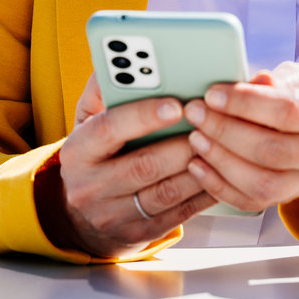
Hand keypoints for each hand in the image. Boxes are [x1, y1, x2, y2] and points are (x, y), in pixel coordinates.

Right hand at [54, 74, 217, 257]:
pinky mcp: (138, 235)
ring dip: (199, 168)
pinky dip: (203, 192)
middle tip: (211, 124)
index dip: (143, 115)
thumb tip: (123, 63)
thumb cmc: (95, 156)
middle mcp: (90, 186)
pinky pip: (179, 214)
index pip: (109, 129)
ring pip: (166, 192)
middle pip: (144, 165)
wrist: (81, 218)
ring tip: (221, 146)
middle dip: (182, 143)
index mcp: (78, 151)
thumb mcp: (88, 121)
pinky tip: (220, 173)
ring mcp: (113, 215)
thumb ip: (104, 89)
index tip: (176, 103)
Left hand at [182, 61, 298, 212]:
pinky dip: (219, 186)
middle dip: (226, 131)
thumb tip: (255, 82)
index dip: (246, 104)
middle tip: (196, 113)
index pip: (287, 112)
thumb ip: (278, 80)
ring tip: (195, 138)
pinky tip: (198, 165)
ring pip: (262, 183)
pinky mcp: (288, 197)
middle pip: (272, 150)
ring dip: (221, 161)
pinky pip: (251, 201)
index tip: (213, 94)